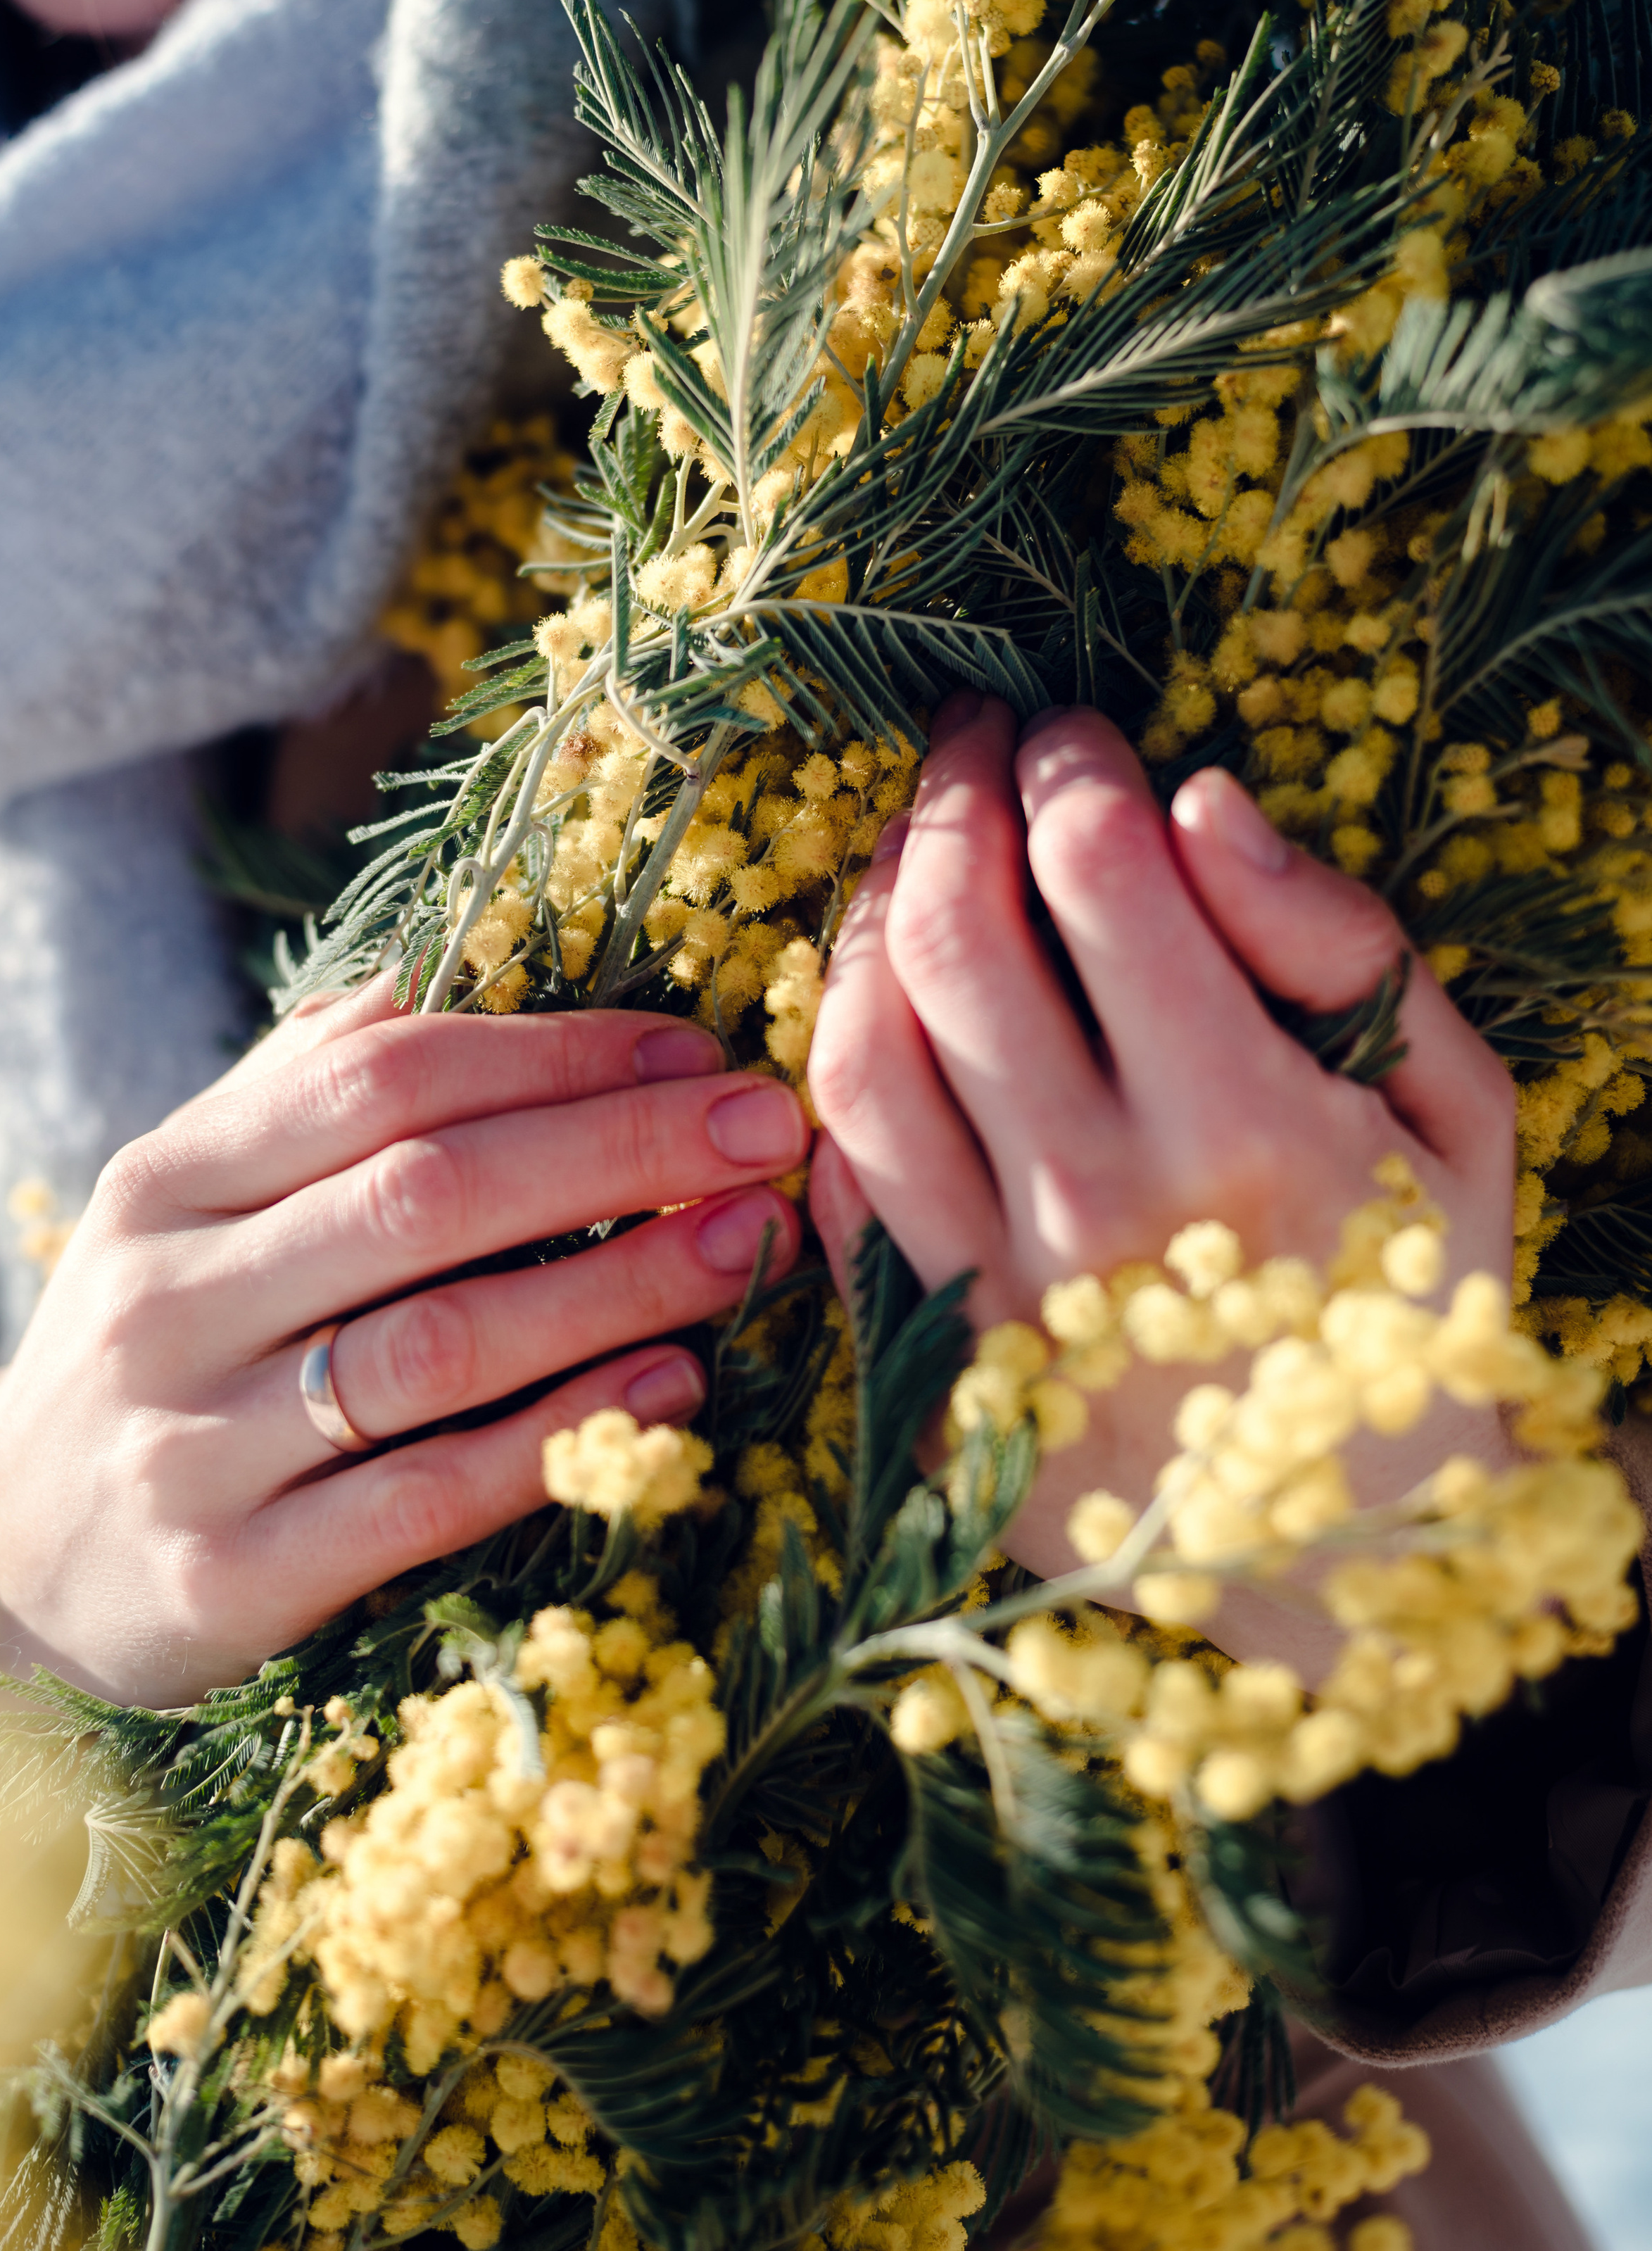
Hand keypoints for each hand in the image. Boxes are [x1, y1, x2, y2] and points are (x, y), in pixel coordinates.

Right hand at [0, 986, 808, 1707]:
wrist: (12, 1564)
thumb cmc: (165, 1347)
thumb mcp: (198, 1205)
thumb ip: (311, 1089)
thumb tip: (465, 957)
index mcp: (170, 1178)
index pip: (384, 1077)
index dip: (554, 1053)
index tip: (695, 1051)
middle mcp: (170, 1298)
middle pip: (425, 1192)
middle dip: (616, 1150)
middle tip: (763, 1132)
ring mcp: (193, 1445)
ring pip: (437, 1343)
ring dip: (615, 1285)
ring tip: (748, 1246)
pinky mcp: (228, 1579)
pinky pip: (423, 1498)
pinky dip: (558, 1438)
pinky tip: (670, 1391)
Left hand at [807, 697, 1517, 1673]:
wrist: (1359, 1555)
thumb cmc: (1418, 1296)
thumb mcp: (1454, 1109)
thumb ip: (1340, 942)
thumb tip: (1200, 802)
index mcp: (1248, 1130)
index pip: (1100, 875)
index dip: (1068, 766)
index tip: (1072, 732)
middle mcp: (1097, 1209)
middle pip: (954, 936)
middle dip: (950, 797)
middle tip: (971, 742)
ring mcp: (991, 1297)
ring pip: (856, 1048)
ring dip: (865, 913)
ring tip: (910, 850)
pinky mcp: (925, 1369)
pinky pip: (836, 1178)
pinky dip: (835, 1061)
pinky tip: (878, 998)